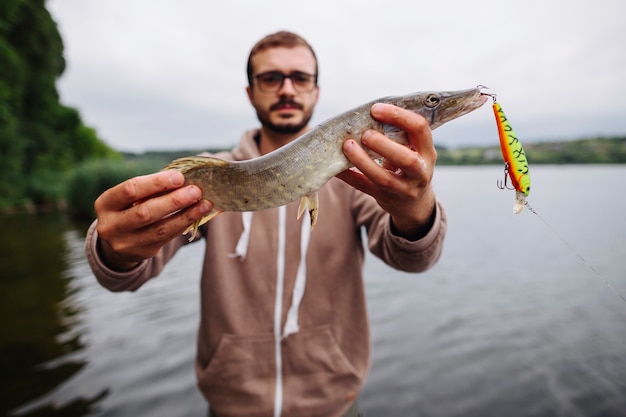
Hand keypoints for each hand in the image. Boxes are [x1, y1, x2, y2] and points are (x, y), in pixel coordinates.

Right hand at [94, 170, 212, 269]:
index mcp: (105, 204)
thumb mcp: (130, 198)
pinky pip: (167, 238)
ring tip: (204, 205)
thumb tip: (184, 180)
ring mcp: (125, 243)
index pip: (130, 189)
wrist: (118, 242)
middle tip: (195, 191)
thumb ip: (151, 188)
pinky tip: (197, 215)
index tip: (179, 177)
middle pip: (145, 212)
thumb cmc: (130, 208)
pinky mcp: (142, 253)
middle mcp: (111, 225)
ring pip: (159, 229)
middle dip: (174, 201)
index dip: (156, 182)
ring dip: (185, 215)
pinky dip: (184, 225)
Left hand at [337, 103, 436, 239]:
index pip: (420, 129)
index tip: (376, 109)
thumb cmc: (409, 166)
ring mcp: (404, 189)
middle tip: (365, 133)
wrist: (414, 203)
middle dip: (383, 145)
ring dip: (363, 161)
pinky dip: (350, 177)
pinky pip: (365, 188)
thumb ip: (398, 136)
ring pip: (384, 178)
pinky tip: (337, 168)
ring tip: (348, 146)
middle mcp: (420, 172)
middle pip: (406, 159)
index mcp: (427, 152)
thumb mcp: (413, 150)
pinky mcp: (386, 199)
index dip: (399, 116)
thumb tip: (365, 115)